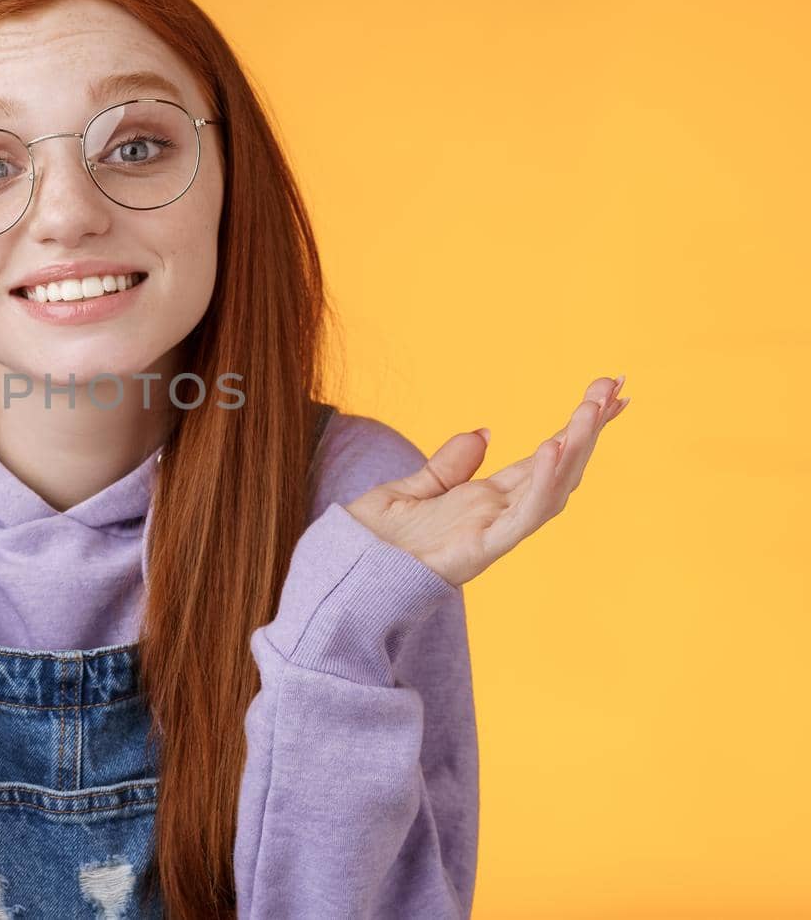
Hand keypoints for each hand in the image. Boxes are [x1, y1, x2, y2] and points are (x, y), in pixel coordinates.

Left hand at [343, 375, 629, 586]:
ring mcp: (492, 533)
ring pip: (550, 491)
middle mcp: (496, 516)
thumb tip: (485, 433)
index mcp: (485, 501)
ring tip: (593, 410)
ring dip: (575, 450)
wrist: (344, 573)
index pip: (543, 459)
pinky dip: (543, 484)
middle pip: (557, 469)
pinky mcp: (480, 549)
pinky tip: (554, 449)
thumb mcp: (412, 488)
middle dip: (588, 430)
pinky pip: (522, 516)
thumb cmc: (373, 539)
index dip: (575, 429)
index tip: (606, 394)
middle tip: (614, 386)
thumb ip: (449, 465)